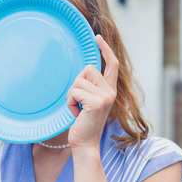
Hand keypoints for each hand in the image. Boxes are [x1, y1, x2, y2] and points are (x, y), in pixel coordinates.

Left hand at [66, 35, 118, 149]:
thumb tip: (85, 69)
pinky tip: (76, 114)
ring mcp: (105, 96)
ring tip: (77, 109)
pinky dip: (70, 102)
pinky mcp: (96, 102)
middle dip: (76, 84)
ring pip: (79, 80)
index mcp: (110, 90)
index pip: (111, 64)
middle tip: (78, 102)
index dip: (105, 49)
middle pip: (88, 69)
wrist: (85, 144)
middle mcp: (111, 91)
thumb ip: (90, 87)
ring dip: (71, 95)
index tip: (97, 37)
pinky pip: (74, 91)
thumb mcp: (89, 102)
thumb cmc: (83, 123)